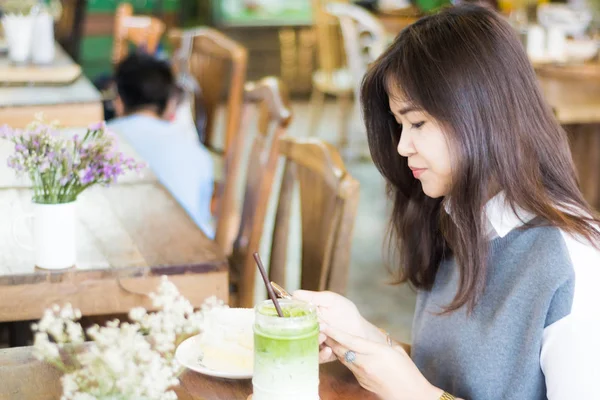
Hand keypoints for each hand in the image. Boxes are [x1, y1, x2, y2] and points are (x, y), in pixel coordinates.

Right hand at [293, 290, 386, 362]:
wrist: (361, 332)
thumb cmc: (346, 313)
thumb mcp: (330, 300)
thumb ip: (313, 297)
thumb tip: (293, 293)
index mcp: (307, 315)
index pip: (291, 316)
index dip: (289, 316)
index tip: (293, 316)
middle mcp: (307, 330)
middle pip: (295, 332)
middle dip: (302, 331)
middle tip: (316, 326)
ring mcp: (314, 342)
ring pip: (304, 346)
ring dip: (313, 342)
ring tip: (323, 337)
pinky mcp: (321, 354)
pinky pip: (317, 357)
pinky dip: (321, 354)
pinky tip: (328, 349)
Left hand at [322, 323, 443, 399]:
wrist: (411, 395)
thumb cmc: (408, 372)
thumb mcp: (397, 351)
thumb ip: (382, 342)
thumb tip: (374, 336)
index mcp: (375, 352)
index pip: (349, 340)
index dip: (334, 331)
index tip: (323, 323)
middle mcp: (365, 363)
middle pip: (340, 349)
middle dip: (329, 338)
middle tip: (318, 326)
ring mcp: (361, 374)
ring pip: (342, 357)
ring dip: (333, 347)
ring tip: (325, 336)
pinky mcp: (361, 381)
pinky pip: (348, 366)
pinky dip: (343, 357)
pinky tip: (340, 351)